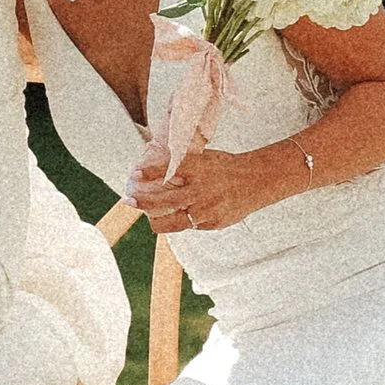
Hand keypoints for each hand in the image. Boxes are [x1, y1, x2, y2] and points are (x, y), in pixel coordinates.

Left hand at [128, 142, 267, 235]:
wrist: (255, 182)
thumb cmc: (224, 167)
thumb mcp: (204, 159)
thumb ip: (181, 165)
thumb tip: (150, 170)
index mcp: (200, 169)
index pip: (170, 169)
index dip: (150, 172)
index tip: (134, 175)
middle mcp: (201, 190)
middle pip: (164, 201)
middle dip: (143, 202)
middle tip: (129, 201)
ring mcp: (206, 210)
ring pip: (172, 221)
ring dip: (156, 219)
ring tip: (150, 215)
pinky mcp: (212, 223)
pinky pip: (188, 226)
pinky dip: (180, 220)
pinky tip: (180, 214)